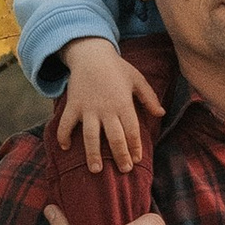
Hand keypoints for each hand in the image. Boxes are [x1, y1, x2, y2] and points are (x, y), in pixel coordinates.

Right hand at [52, 38, 164, 177]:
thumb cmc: (116, 68)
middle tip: (124, 170)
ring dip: (93, 154)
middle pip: (114, 138)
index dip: (135, 147)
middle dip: (120, 156)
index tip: (137, 159)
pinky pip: (66, 123)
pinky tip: (65, 147)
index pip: (132, 130)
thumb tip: (161, 114)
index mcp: (123, 103)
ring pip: (91, 136)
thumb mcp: (137, 79)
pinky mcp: (73, 105)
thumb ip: (149, 97)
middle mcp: (106, 109)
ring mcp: (88, 108)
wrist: (91, 53)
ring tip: (96, 170)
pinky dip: (63, 135)